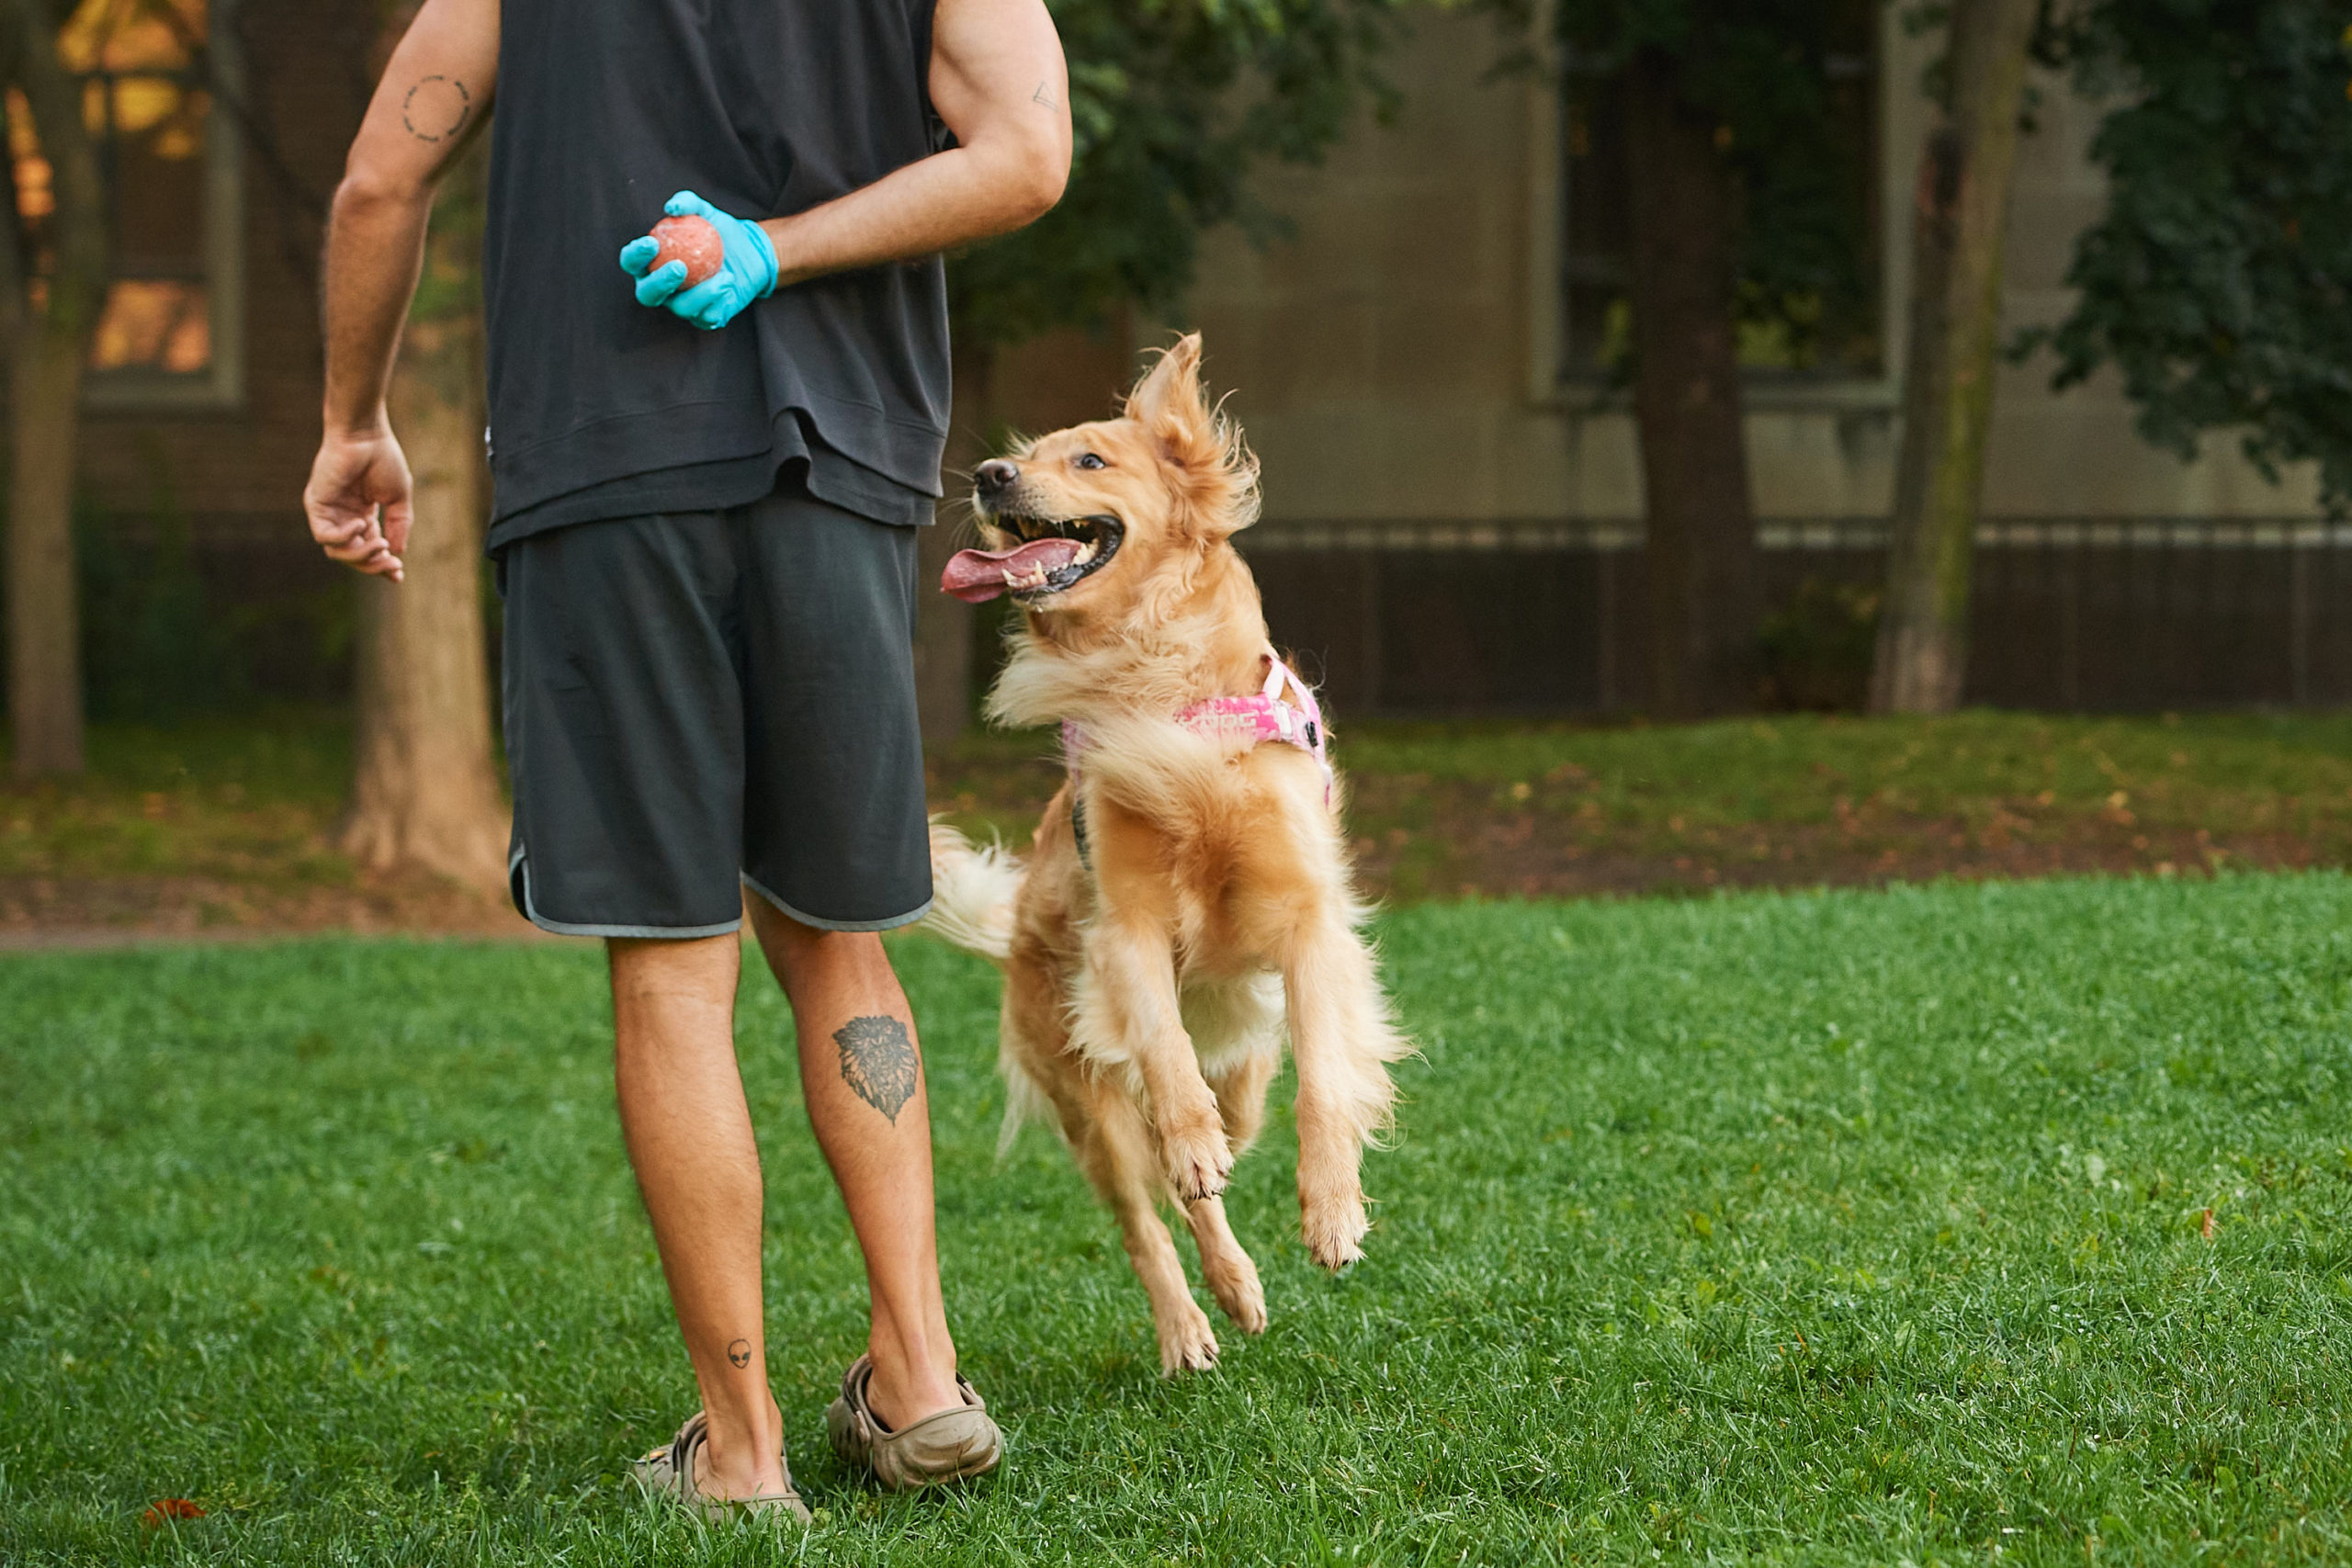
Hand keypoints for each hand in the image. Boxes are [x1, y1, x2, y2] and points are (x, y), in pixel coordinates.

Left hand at [304, 425, 412, 580]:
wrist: (365, 434)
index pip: (368, 549)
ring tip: (380, 544)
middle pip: (352, 556)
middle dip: (373, 565)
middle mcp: (342, 516)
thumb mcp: (398, 498)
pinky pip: (324, 536)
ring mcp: (328, 512)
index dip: (382, 565)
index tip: (399, 576)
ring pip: (337, 552)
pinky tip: (362, 524)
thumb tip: (397, 552)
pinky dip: (344, 537)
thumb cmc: (382, 458)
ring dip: (361, 555)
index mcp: (362, 514)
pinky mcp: (316, 505)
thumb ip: (398, 525)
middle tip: (393, 565)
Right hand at [617, 190, 778, 331]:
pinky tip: (729, 287)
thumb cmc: (718, 231)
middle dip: (660, 282)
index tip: (652, 242)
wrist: (750, 252)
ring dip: (703, 293)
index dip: (636, 255)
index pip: (631, 262)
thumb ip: (687, 203)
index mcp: (650, 264)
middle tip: (680, 266)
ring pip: (682, 308)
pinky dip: (719, 302)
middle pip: (648, 294)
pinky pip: (707, 317)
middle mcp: (661, 289)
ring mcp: (681, 305)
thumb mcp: (705, 211)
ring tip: (726, 276)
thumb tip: (671, 208)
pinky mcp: (704, 317)